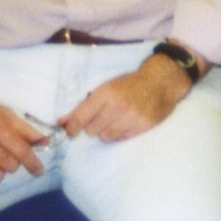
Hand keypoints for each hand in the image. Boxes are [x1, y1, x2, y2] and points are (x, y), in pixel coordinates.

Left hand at [58, 54, 195, 142]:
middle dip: (92, 127)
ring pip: (106, 137)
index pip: (81, 116)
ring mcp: (132, 116)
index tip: (70, 131)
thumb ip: (82, 106)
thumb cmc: (129, 84)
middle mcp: (118, 105)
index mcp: (105, 93)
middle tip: (98, 120)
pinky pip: (121, 138)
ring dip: (105, 133)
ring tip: (112, 122)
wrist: (160, 82)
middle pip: (92, 130)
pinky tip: (124, 124)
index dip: (72, 127)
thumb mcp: (105, 89)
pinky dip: (119, 134)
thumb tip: (61, 122)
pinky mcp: (143, 126)